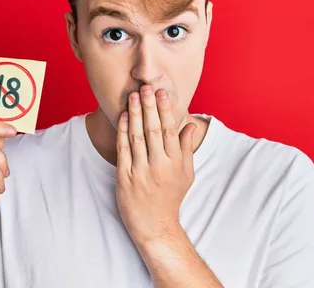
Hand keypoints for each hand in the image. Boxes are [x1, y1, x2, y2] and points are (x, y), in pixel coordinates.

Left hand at [115, 85, 196, 246]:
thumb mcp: (187, 174)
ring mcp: (140, 171)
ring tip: (133, 96)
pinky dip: (122, 131)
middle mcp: (159, 165)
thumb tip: (191, 124)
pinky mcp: (124, 178)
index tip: (161, 92)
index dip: (165, 109)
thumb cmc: (171, 197)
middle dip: (149, 106)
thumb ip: (188, 148)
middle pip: (152, 129)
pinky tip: (123, 117)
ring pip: (136, 136)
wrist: (155, 225)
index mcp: (176, 163)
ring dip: (135, 114)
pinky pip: (122, 150)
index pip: (169, 130)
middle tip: (145, 87)